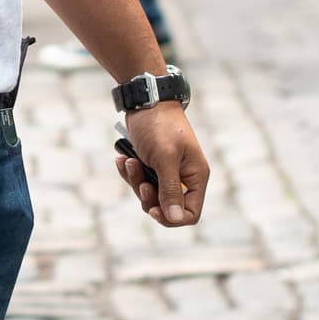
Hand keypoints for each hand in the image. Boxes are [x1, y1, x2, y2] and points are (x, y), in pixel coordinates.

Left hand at [115, 102, 208, 228]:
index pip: (190, 213)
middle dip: (148, 196)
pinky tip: (122, 159)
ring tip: (128, 161)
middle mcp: (184, 177)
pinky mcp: (152, 165)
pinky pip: (139, 180)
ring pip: (150, 194)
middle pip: (166, 207)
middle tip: (140, 181)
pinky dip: (129, 172)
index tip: (153, 209)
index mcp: (196, 176)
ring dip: (135, 181)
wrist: (146, 100)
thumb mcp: (164, 158)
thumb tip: (175, 219)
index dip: (172, 217)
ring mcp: (167, 171)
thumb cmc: (159, 125)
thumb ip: (169, 189)